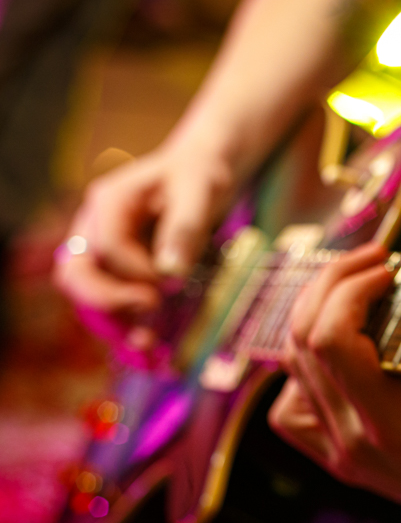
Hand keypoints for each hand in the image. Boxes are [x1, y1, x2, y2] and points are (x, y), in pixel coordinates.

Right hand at [53, 139, 234, 362]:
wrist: (202, 173)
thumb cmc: (201, 175)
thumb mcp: (200, 192)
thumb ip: (184, 229)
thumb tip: (169, 274)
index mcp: (109, 202)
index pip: (106, 247)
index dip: (135, 272)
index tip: (171, 283)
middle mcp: (94, 226)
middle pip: (76, 274)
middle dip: (106, 304)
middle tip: (148, 320)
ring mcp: (101, 250)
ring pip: (87, 294)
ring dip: (114, 324)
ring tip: (149, 349)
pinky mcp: (117, 271)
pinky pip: (110, 302)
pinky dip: (128, 325)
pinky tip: (153, 347)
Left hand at [269, 241, 400, 522]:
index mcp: (395, 426)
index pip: (333, 342)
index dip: (350, 289)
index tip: (390, 268)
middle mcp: (355, 445)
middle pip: (303, 345)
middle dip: (332, 286)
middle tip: (373, 260)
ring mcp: (343, 457)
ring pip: (292, 373)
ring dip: (314, 318)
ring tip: (356, 291)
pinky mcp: (342, 461)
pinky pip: (293, 411)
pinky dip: (303, 370)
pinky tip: (339, 350)